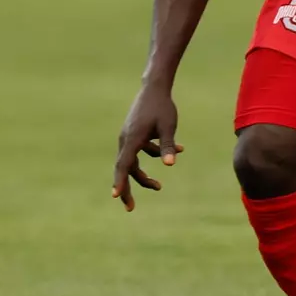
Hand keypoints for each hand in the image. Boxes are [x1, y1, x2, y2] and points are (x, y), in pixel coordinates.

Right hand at [112, 83, 182, 211]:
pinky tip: (180, 148)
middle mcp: (126, 139)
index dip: (120, 181)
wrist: (155, 87)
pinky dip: (154, 153)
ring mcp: (129, 136)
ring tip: (158, 187)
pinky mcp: (135, 133)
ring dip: (144, 174)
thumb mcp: (168, 126)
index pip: (123, 165)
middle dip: (128, 188)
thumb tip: (170, 164)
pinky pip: (141, 150)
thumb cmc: (162, 106)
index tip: (116, 196)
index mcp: (132, 139)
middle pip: (125, 168)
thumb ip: (167, 146)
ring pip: (133, 162)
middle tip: (130, 207)